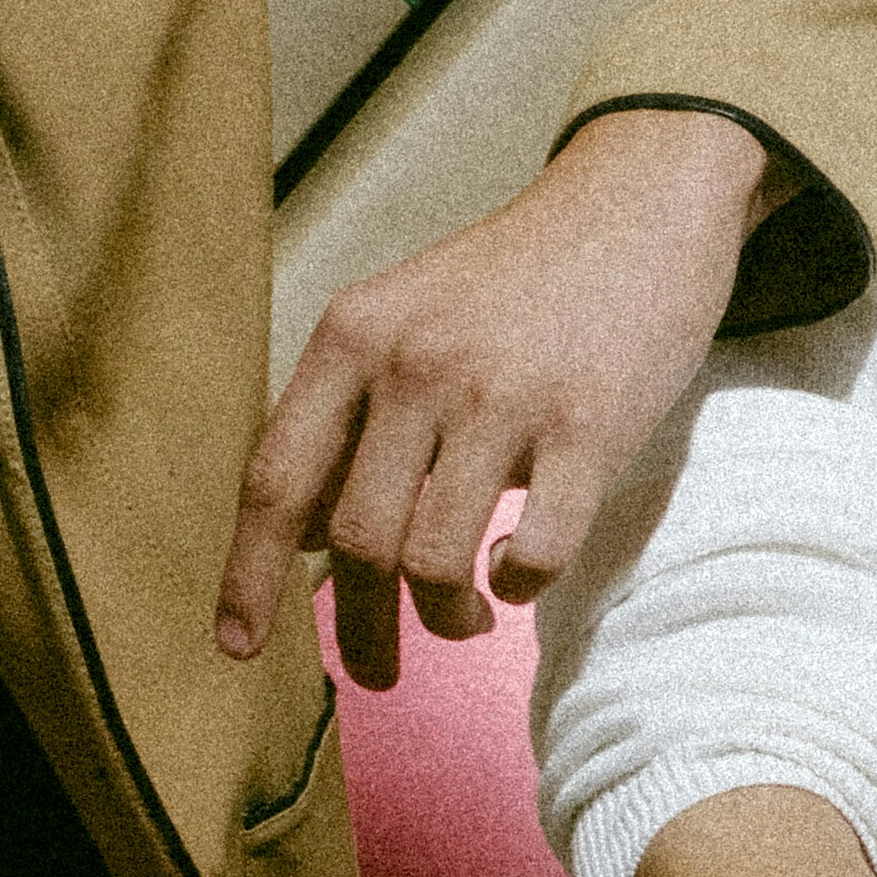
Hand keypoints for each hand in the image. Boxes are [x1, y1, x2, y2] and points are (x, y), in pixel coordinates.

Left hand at [222, 104, 775, 676]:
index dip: (250, 577)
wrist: (637, 204)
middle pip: (357, 542)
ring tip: (463, 619)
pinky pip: (535, 553)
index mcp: (354, 337)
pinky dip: (518, 586)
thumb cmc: (514, 282)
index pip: (277, 479)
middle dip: (360, 630)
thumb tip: (305, 534)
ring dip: (444, 617)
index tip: (239, 647)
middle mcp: (417, 364)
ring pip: (435, 559)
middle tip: (376, 672)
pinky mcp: (590, 426)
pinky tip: (519, 572)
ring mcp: (504, 395)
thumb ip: (349, 413)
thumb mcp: (405, 318)